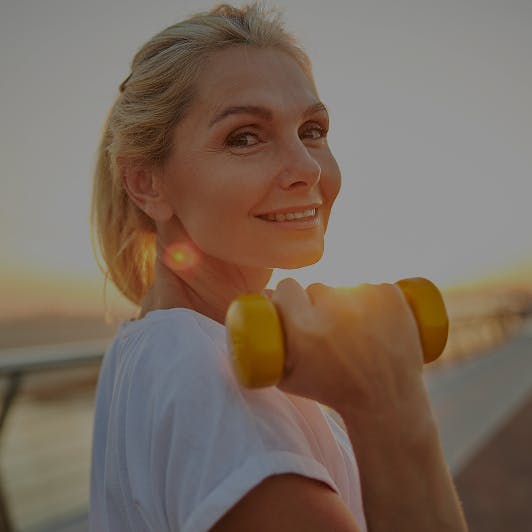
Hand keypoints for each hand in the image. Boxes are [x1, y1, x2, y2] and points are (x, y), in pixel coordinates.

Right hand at [268, 278, 425, 415]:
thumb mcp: (287, 379)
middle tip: (329, 328)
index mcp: (304, 329)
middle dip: (319, 304)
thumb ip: (263, 348)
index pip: (286, 287)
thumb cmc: (332, 392)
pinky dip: (375, 300)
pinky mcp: (391, 295)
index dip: (290, 297)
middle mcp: (333, 309)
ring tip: (357, 332)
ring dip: (347, 303)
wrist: (387, 401)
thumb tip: (257, 307)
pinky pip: (374, 286)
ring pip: (346, 287)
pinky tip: (378, 322)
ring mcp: (365, 299)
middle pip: (317, 288)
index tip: (296, 308)